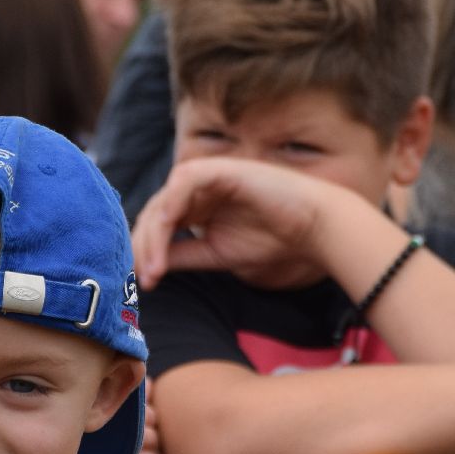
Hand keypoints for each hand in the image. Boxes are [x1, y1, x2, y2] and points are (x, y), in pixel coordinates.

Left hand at [134, 157, 335, 288]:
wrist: (311, 226)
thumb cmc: (271, 238)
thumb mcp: (216, 253)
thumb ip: (183, 255)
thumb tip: (146, 270)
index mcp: (194, 205)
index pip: (156, 226)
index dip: (146, 253)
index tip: (144, 284)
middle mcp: (194, 188)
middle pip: (152, 215)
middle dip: (143, 248)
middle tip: (144, 280)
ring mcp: (203, 175)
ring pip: (161, 203)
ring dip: (153, 237)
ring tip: (154, 269)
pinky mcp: (215, 169)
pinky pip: (180, 186)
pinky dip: (169, 212)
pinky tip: (166, 238)